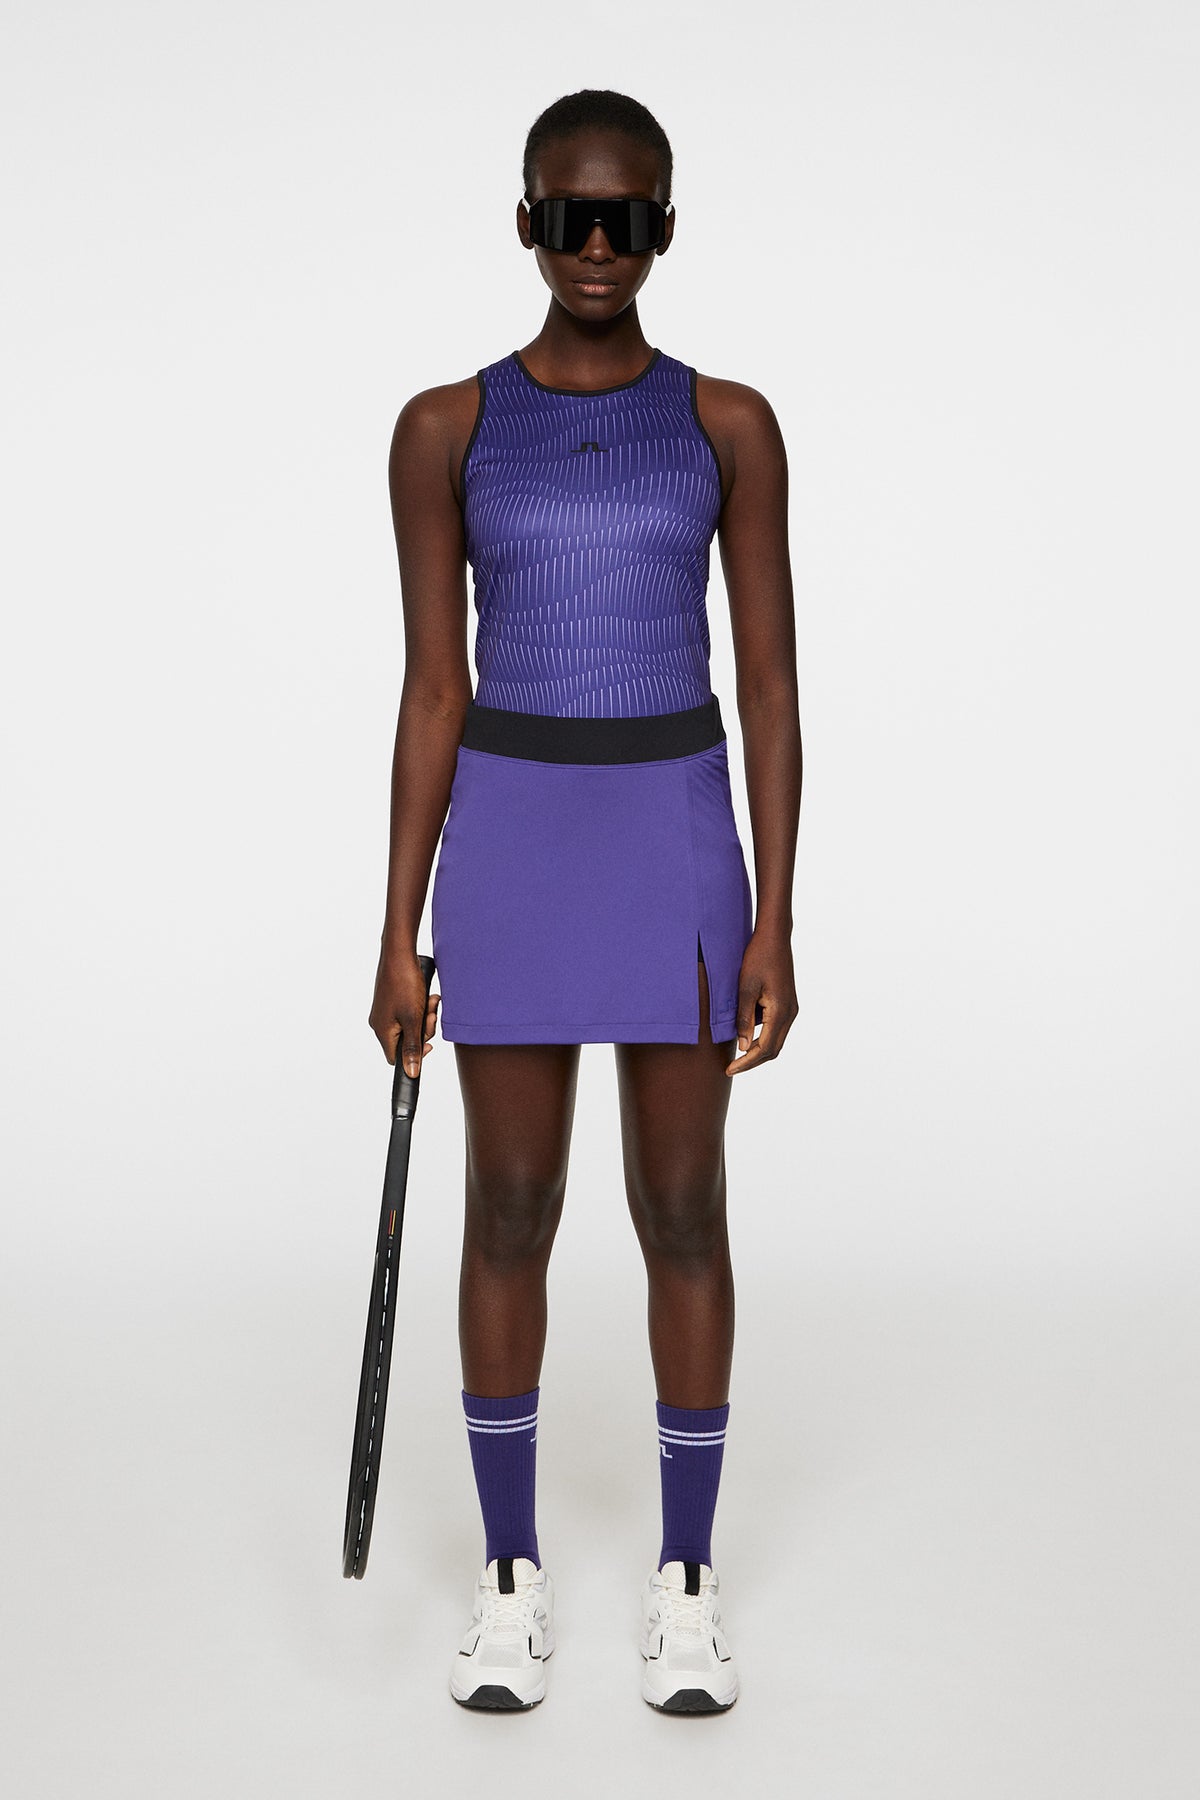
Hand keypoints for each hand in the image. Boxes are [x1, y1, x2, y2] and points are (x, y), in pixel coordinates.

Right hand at [369, 946, 440, 1074]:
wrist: (399, 953)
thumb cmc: (404, 984)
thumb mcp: (413, 1019)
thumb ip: (412, 1048)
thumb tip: (411, 1073)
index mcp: (382, 1031)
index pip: (396, 1058)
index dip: (414, 1055)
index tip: (428, 1043)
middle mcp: (380, 1023)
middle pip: (406, 1041)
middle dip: (424, 1029)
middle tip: (431, 1014)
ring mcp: (386, 1011)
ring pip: (411, 1024)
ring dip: (425, 1016)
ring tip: (431, 1001)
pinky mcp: (392, 1000)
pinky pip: (409, 1011)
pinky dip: (421, 1006)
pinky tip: (429, 995)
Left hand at [725, 929, 796, 1075]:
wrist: (774, 937)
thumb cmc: (758, 958)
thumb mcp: (746, 988)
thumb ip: (744, 1018)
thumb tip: (741, 1046)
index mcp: (781, 1012)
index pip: (764, 1049)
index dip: (746, 1062)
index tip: (730, 1070)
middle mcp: (790, 1013)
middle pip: (773, 1050)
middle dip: (752, 1061)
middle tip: (731, 1068)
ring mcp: (791, 1008)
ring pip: (775, 1040)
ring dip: (757, 1050)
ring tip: (735, 1054)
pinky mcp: (787, 1003)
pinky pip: (775, 1028)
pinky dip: (761, 1037)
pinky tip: (745, 1034)